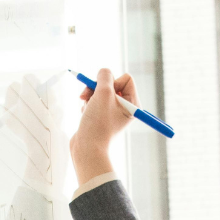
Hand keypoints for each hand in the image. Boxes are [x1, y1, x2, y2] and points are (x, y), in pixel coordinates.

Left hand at [4, 74, 66, 191]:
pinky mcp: (47, 126)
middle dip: (42, 96)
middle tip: (44, 106)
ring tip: (51, 116)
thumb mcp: (28, 95)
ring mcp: (34, 121)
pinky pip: (52, 111)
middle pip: (33, 92)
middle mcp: (19, 114)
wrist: (50, 150)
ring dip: (51, 105)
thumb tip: (31, 79)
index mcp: (8, 109)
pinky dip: (56, 115)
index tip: (34, 94)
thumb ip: (28, 82)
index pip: (15, 86)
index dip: (27, 87)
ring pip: (45, 100)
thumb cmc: (36, 123)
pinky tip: (55, 122)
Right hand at [69, 68, 139, 185]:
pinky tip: (85, 114)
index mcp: (134, 104)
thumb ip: (105, 76)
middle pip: (111, 83)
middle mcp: (126, 108)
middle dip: (97, 88)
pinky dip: (87, 104)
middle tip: (87, 96)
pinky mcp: (101, 116)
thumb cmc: (98, 122)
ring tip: (86, 108)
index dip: (113, 82)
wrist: (87, 148)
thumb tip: (104, 72)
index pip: (126, 78)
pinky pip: (94, 100)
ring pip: (100, 91)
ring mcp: (113, 113)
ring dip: (91, 96)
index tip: (106, 94)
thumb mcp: (103, 93)